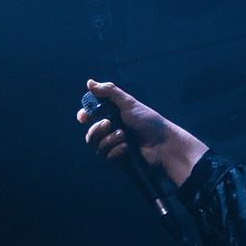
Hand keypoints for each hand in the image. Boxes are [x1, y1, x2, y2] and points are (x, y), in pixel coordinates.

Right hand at [76, 79, 208, 187]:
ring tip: (124, 137)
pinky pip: (106, 158)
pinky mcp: (119, 162)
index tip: (83, 117)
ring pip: (97, 147)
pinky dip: (115, 152)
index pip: (91, 117)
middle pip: (90, 134)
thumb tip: (90, 83)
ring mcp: (115, 148)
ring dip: (109, 141)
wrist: (163, 145)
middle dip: (97, 129)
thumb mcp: (129, 104)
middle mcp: (112, 133)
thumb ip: (109, 92)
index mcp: (114, 117)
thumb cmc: (149, 123)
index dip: (85, 116)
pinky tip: (127, 149)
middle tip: (108, 124)